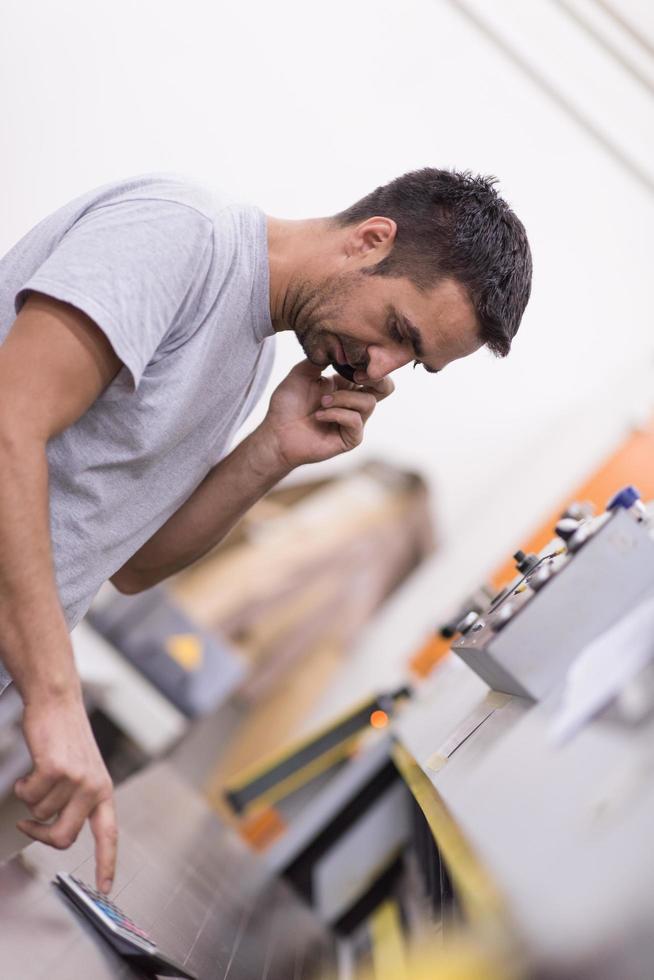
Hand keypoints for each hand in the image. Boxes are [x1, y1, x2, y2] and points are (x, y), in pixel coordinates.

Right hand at [14, 691, 116, 893]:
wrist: (58, 703)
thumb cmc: (66, 737)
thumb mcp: (83, 772)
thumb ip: (79, 801)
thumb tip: (61, 831)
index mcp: (104, 791)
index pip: (108, 835)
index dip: (106, 864)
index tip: (105, 888)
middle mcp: (94, 788)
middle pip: (63, 838)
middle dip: (40, 834)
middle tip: (29, 824)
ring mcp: (76, 779)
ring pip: (40, 815)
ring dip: (32, 799)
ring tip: (38, 776)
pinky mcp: (56, 770)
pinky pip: (29, 797)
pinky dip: (22, 786)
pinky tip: (31, 770)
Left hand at [258, 359, 393, 469]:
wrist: (276, 433)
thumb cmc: (287, 405)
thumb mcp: (301, 373)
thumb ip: (321, 358)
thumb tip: (339, 346)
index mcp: (344, 385)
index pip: (370, 372)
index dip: (369, 363)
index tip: (355, 357)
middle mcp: (352, 403)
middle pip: (386, 388)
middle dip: (377, 378)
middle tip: (356, 376)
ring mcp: (353, 421)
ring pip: (368, 403)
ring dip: (343, 399)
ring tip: (322, 402)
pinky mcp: (350, 438)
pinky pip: (355, 421)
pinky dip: (336, 414)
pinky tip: (319, 415)